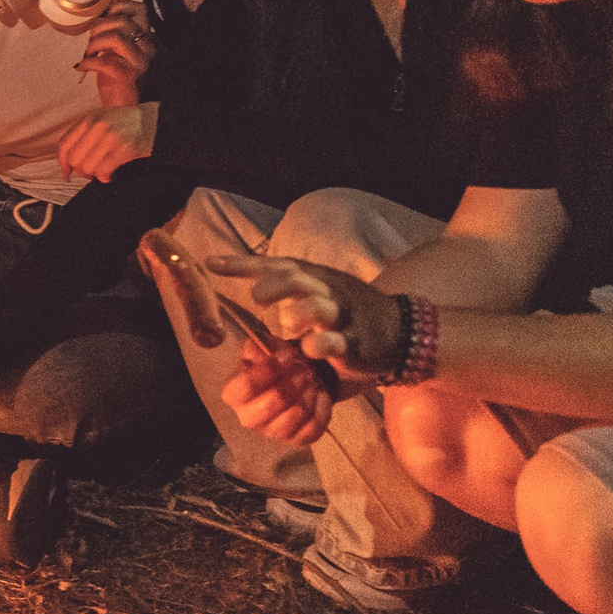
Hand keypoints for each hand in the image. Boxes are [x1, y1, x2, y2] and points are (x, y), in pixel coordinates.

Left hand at [56, 103, 156, 182]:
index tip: (67, 174)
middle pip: (74, 159)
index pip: (64, 144)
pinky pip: (103, 171)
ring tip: (106, 172)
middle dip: (82, 172)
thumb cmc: (130, 125)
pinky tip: (113, 175)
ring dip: (96, 175)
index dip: (63, 163)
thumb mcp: (104, 120)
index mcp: (90, 118)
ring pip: (88, 167)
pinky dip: (106, 178)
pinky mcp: (124, 148)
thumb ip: (87, 134)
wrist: (158, 121)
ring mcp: (111, 136)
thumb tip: (70, 161)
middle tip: (93, 173)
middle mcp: (98, 125)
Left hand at [76, 0, 154, 106]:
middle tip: (90, 41)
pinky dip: (88, 62)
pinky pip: (105, 61)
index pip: (140, 10)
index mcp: (150, 39)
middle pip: (124, 21)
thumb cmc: (120, 83)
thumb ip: (116, 36)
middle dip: (99, 27)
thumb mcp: (121, 54)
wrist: (126, 113)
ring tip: (88, 54)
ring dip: (95, 43)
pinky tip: (81, 67)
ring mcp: (142, 62)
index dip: (117, 8)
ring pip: (116, 37)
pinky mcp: (130, 77)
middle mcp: (151, 48)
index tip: (102, 17)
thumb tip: (97, 19)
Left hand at [210, 254, 403, 377]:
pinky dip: (317, 346)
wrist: (402, 331)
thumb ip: (288, 289)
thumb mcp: (319, 292)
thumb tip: (248, 286)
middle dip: (272, 286)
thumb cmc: (349, 312)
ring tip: (289, 328)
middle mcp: (328, 291)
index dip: (243, 263)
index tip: (211, 263)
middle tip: (256, 298)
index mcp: (317, 277)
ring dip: (295, 316)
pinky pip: (332, 343)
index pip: (277, 264)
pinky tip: (310, 350)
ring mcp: (342, 316)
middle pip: (297, 278)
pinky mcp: (354, 342)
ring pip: (316, 308)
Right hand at [222, 335, 335, 445]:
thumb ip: (259, 345)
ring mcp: (273, 432)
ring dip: (306, 396)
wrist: (301, 377)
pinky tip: (323, 394)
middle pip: (267, 407)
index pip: (244, 389)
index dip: (265, 372)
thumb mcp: (267, 346)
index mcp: (235, 395)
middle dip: (289, 385)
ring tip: (314, 379)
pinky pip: (311, 430)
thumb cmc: (279, 361)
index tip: (285, 357)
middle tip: (304, 369)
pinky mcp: (296, 439)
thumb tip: (259, 350)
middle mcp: (249, 417)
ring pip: (290, 420)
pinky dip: (321, 411)